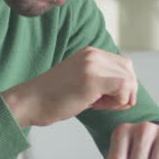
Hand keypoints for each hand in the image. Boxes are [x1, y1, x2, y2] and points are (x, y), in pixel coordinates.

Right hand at [2, 46, 136, 127]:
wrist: (30, 102)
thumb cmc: (53, 98)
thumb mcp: (81, 79)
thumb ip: (101, 77)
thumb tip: (128, 87)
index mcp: (90, 52)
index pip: (123, 65)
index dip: (121, 85)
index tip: (105, 98)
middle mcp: (93, 54)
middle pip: (129, 71)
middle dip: (124, 92)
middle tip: (105, 104)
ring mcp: (92, 64)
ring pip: (128, 80)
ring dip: (120, 98)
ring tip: (99, 104)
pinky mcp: (92, 79)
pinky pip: (123, 88)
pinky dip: (117, 102)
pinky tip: (97, 105)